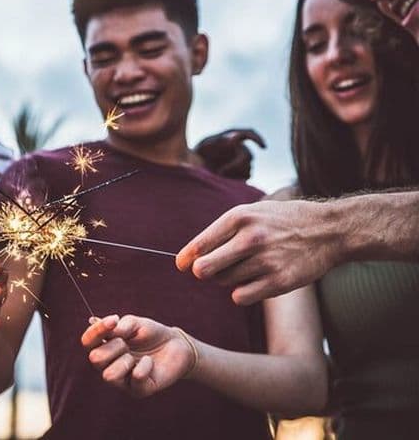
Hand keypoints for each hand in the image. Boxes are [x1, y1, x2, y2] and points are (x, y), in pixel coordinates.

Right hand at [81, 315, 194, 397]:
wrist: (176, 345)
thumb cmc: (151, 334)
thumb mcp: (134, 323)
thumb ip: (118, 326)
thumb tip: (97, 322)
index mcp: (103, 347)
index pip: (87, 342)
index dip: (96, 331)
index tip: (114, 320)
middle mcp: (108, 365)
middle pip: (95, 359)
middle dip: (113, 346)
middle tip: (127, 343)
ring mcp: (122, 381)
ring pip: (108, 376)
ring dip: (124, 361)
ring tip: (135, 357)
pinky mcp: (138, 390)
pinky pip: (135, 378)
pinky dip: (145, 365)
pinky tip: (150, 362)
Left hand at [176, 199, 340, 304]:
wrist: (328, 230)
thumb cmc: (280, 222)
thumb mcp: (250, 214)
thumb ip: (220, 233)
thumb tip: (187, 261)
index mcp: (239, 218)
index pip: (199, 245)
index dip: (186, 259)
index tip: (182, 265)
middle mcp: (250, 238)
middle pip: (205, 269)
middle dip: (203, 272)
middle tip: (210, 270)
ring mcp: (265, 261)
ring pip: (224, 282)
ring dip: (229, 279)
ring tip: (247, 267)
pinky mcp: (279, 281)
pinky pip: (241, 297)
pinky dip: (242, 293)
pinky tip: (254, 282)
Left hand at [195, 128, 265, 180]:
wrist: (193, 167)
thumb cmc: (197, 153)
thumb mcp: (205, 145)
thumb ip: (220, 140)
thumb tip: (235, 137)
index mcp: (230, 138)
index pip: (248, 133)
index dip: (258, 139)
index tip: (263, 147)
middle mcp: (237, 148)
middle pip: (248, 156)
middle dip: (236, 165)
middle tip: (220, 172)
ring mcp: (239, 161)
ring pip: (248, 168)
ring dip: (236, 173)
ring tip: (218, 175)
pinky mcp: (239, 173)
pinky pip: (246, 176)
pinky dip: (238, 180)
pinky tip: (225, 180)